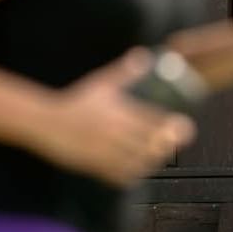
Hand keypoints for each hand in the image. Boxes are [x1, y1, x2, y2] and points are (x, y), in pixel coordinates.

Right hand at [30, 48, 194, 185]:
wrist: (47, 122)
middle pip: (147, 145)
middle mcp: (113, 133)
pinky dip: (131, 175)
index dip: (171, 127)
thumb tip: (145, 55)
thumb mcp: (101, 83)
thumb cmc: (76, 100)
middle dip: (164, 146)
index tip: (185, 128)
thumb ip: (124, 72)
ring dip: (151, 162)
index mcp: (117, 113)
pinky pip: (117, 176)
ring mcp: (103, 152)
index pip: (151, 122)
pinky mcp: (93, 165)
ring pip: (136, 163)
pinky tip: (137, 171)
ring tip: (158, 157)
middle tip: (173, 143)